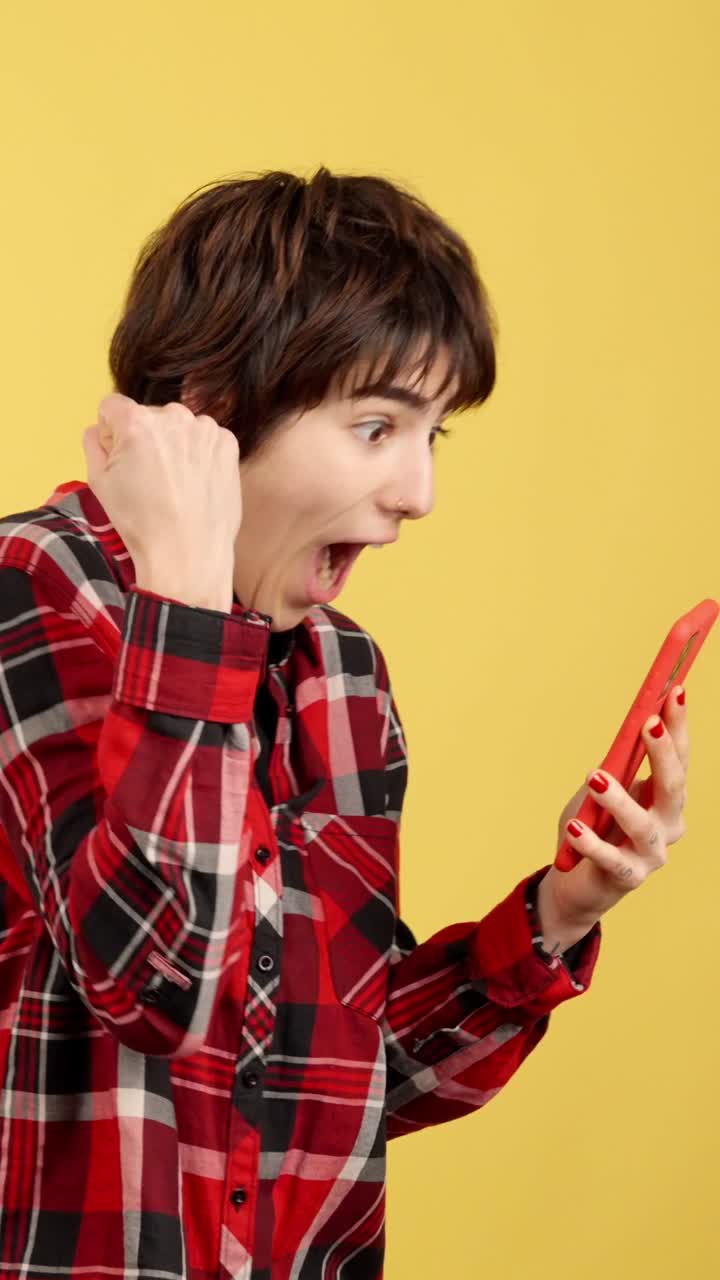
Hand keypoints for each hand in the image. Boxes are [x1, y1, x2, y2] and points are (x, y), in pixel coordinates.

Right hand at [82, 394, 241, 608]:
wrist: (188, 553)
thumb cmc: (141, 522)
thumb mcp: (98, 482)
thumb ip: (93, 443)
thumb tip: (101, 429)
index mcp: (137, 422)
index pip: (113, 406)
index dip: (111, 431)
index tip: (119, 455)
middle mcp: (174, 416)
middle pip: (149, 416)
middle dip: (145, 438)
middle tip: (149, 477)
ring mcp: (205, 429)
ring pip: (179, 426)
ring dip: (174, 444)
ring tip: (175, 483)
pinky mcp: (227, 444)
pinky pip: (205, 438)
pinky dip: (199, 454)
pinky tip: (195, 482)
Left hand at [537, 686, 688, 952]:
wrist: (575, 883)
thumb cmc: (591, 826)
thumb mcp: (600, 787)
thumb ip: (616, 763)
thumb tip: (631, 723)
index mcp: (666, 797)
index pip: (679, 756)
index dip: (678, 724)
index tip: (673, 691)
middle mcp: (668, 823)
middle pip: (673, 786)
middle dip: (663, 752)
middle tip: (649, 723)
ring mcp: (652, 854)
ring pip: (642, 824)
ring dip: (618, 798)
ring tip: (595, 776)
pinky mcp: (628, 878)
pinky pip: (611, 858)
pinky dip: (592, 842)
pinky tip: (575, 827)